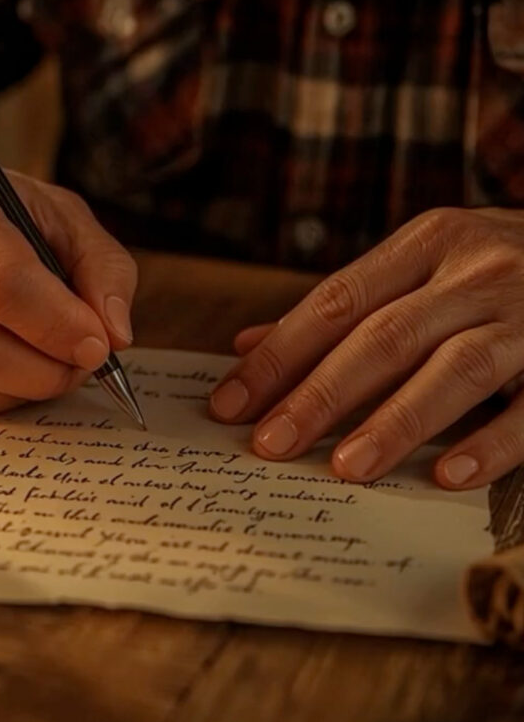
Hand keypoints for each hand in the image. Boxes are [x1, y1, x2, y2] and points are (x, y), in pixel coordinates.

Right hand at [0, 145, 136, 414]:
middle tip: (82, 365)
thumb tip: (115, 335)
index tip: (98, 346)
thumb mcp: (59, 215)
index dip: (57, 324)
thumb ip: (101, 266)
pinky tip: (15, 374)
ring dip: (24, 387)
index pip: (1, 280)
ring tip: (54, 366)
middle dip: (45, 368)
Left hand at [210, 207, 523, 489]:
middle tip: (270, 445)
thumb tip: (248, 346)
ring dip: (394, 422)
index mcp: (426, 245)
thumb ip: (342, 309)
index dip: (278, 357)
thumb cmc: (491, 268)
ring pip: (453, 370)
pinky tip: (446, 476)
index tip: (230, 403)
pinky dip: (490, 442)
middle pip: (383, 338)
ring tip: (343, 467)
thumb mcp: (421, 266)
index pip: (334, 304)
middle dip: (319, 395)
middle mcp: (475, 272)